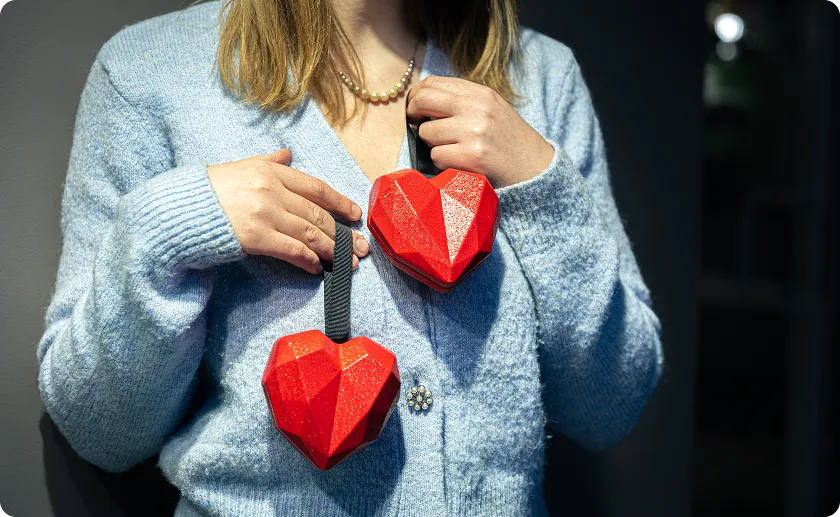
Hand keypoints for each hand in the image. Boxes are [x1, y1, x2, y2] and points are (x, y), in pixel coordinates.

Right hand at [207, 149, 369, 273]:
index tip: (355, 215)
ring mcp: (266, 214)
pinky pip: (292, 251)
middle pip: (318, 215)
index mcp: (272, 171)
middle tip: (361, 248)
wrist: (182, 208)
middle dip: (343, 234)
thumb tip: (288, 153)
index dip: (340, 202)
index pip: (316, 188)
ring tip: (347, 263)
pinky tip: (317, 268)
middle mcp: (272, 191)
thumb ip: (269, 161)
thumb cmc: (211, 189)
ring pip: (310, 234)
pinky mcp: (256, 238)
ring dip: (332, 250)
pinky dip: (309, 260)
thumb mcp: (242, 166)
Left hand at [406, 76, 555, 187]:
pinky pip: (436, 156)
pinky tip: (458, 164)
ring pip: (426, 133)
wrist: (536, 168)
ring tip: (450, 150)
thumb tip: (421, 99)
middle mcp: (477, 108)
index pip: (432, 83)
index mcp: (480, 93)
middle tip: (417, 126)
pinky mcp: (472, 156)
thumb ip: (461, 101)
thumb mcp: (491, 109)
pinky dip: (442, 163)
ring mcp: (474, 132)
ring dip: (432, 145)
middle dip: (413, 115)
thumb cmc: (508, 141)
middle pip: (423, 101)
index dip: (416, 95)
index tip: (416, 109)